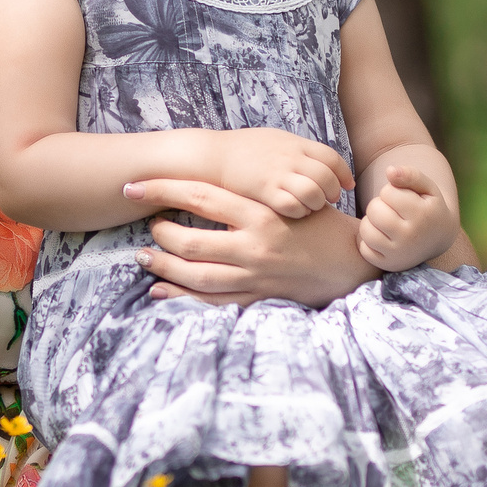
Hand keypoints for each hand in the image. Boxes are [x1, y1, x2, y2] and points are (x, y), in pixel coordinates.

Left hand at [123, 178, 377, 307]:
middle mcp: (255, 246)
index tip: (135, 186)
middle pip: (191, 242)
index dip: (162, 190)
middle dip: (160, 233)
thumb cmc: (317, 224)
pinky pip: (212, 301)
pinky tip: (160, 290)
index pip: (201, 197)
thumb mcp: (288, 200)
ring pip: (197, 275)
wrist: (352, 262)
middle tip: (148, 225)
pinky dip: (182, 297)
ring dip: (164, 266)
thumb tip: (204, 185)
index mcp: (261, 213)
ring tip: (144, 257)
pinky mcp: (259, 298)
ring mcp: (256, 276)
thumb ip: (249, 195)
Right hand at [202, 128, 353, 219]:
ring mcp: (277, 174)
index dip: (344, 174)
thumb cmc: (243, 150)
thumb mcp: (276, 139)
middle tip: (328, 200)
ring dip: (317, 203)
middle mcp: (290, 157)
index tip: (346, 185)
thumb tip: (319, 160)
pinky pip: (293, 206)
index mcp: (296, 143)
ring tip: (310, 207)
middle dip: (333, 192)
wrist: (212, 156)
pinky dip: (299, 212)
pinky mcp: (264, 191)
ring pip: (314, 193)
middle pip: (327, 177)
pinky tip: (293, 213)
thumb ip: (299, 149)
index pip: (333, 158)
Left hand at [360, 165, 457, 271]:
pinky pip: (363, 248)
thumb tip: (389, 170)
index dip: (391, 191)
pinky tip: (381, 236)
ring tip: (385, 221)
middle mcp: (411, 237)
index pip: (387, 192)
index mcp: (423, 214)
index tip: (402, 198)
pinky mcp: (388, 265)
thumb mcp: (427, 188)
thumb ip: (410, 174)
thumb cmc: (428, 207)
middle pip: (374, 210)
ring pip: (366, 229)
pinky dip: (367, 240)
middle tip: (391, 209)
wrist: (439, 239)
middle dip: (379, 205)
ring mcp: (399, 254)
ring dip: (371, 221)